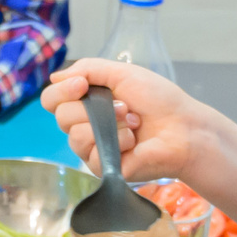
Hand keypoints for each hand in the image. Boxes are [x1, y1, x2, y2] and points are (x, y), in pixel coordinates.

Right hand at [40, 57, 212, 183]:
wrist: (184, 128)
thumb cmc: (159, 100)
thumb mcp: (123, 73)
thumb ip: (88, 69)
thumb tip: (55, 76)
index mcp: (88, 102)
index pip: (52, 99)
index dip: (61, 90)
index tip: (81, 85)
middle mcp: (86, 125)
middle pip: (60, 116)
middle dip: (91, 108)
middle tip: (124, 106)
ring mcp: (94, 148)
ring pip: (74, 136)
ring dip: (109, 124)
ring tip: (133, 123)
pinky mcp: (104, 167)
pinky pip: (92, 154)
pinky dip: (117, 141)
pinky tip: (134, 142)